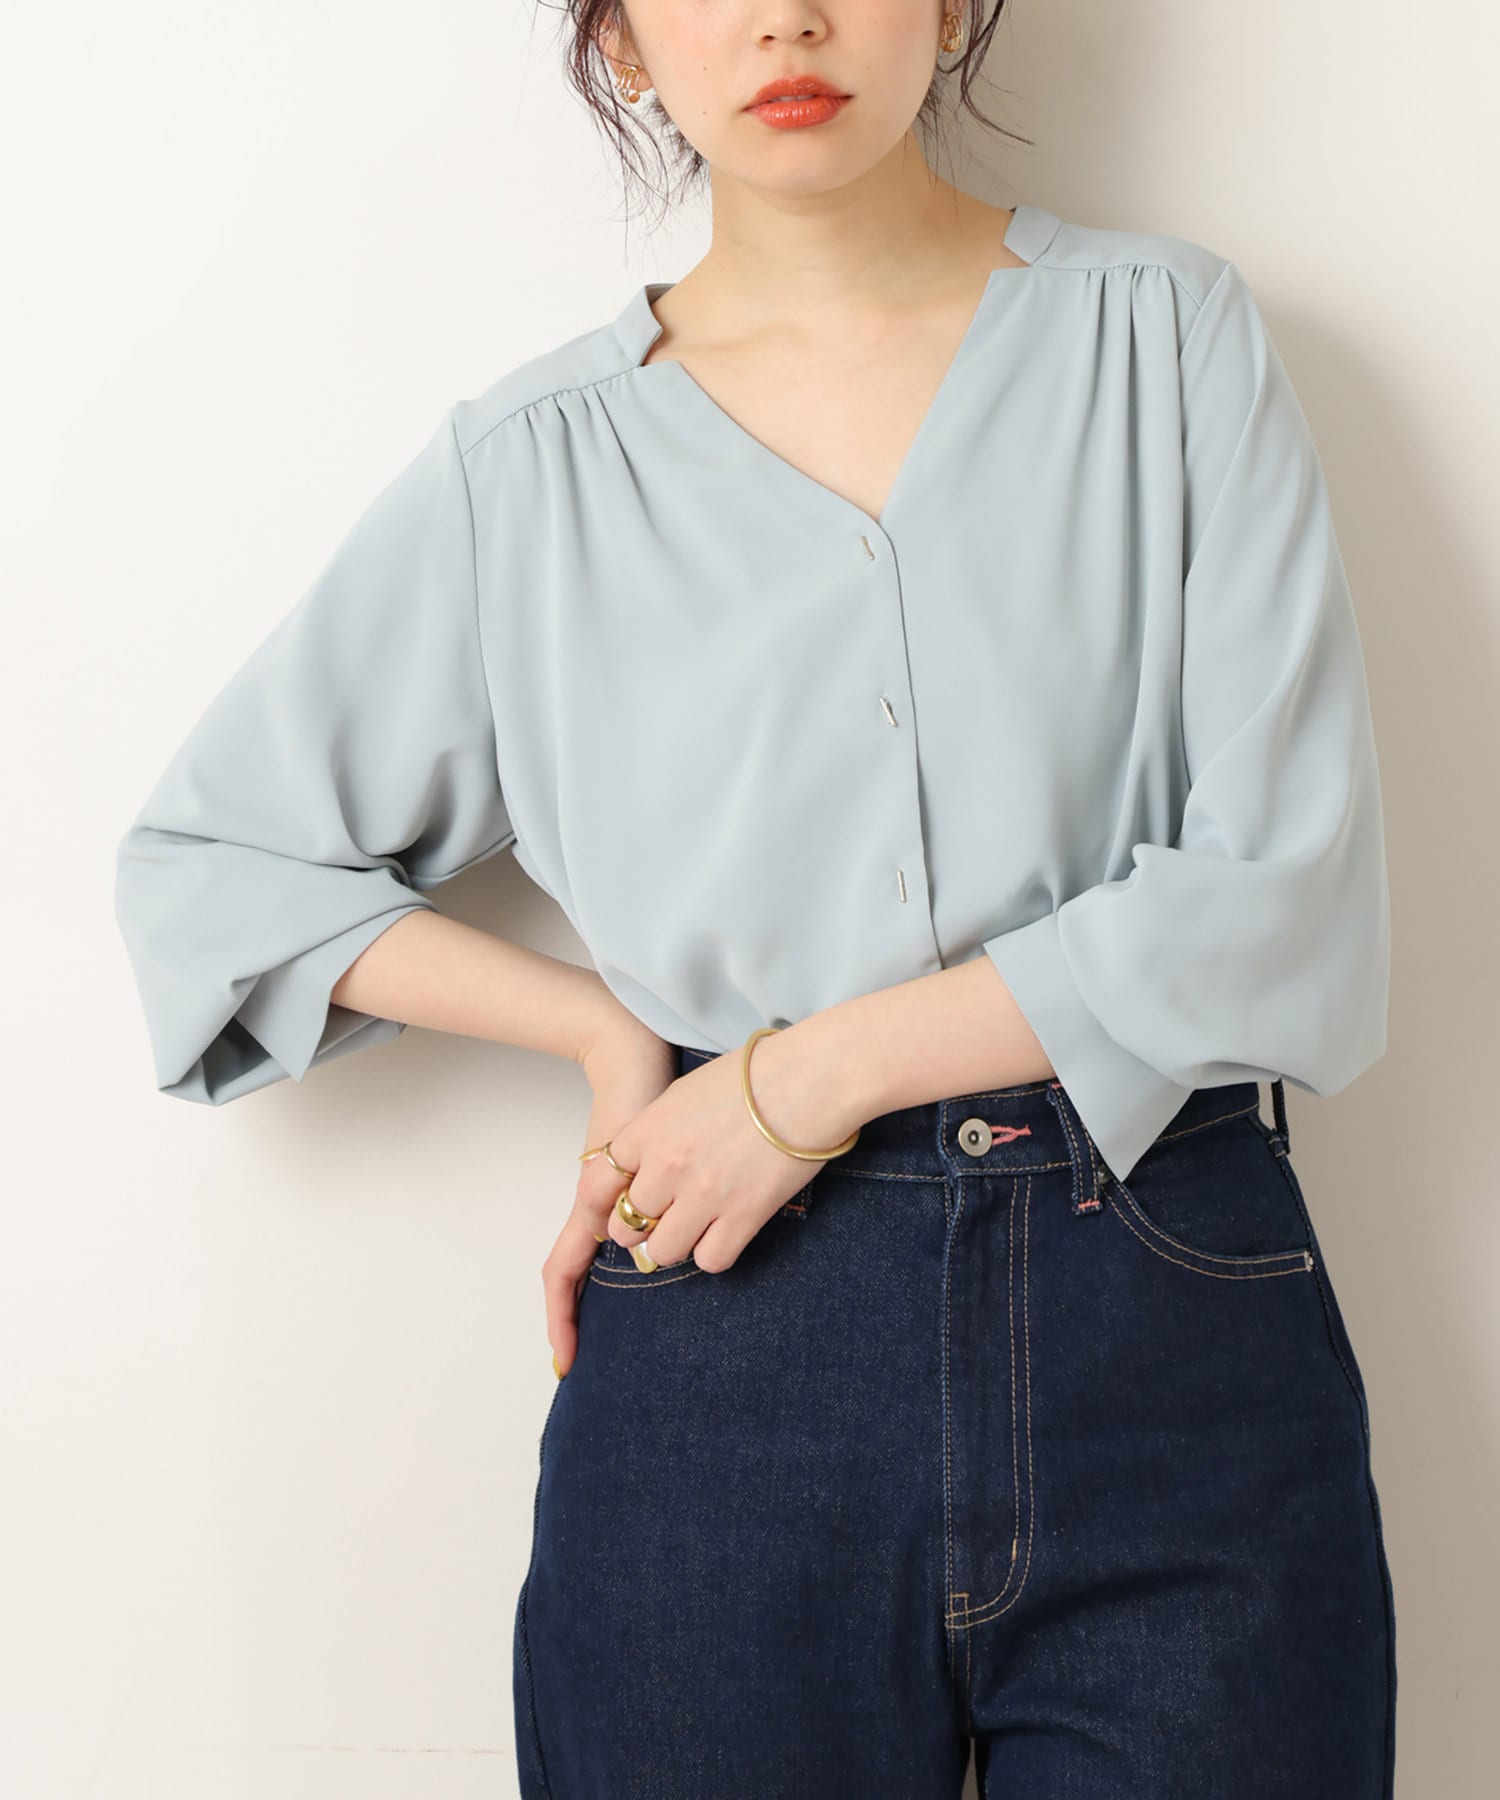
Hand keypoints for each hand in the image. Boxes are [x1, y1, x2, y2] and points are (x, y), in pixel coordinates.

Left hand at [543, 1026, 865, 1374]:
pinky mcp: (744, 1215)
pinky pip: (710, 1260)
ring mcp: (704, 1195)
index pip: (595, 1187)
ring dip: (675, 1244)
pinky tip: (725, 1230)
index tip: (623, 1203)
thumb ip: (653, 1133)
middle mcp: (668, 1167)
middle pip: (626, 1227)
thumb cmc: (752, 1076)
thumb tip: (640, 1168)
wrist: (809, 1078)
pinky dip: (714, 1251)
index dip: (606, 1203)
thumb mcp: (684, 1093)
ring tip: (695, 1226)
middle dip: (641, 1227)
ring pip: (662, 1253)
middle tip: (663, 1217)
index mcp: (648, 1131)